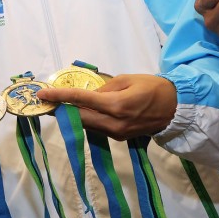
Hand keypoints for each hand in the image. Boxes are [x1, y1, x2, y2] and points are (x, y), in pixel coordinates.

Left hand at [38, 74, 176, 139]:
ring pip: (86, 125)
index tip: (42, 93)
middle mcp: (114, 123)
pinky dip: (86, 120)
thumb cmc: (153, 87)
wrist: (176, 108)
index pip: (80, 99)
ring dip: (72, 115)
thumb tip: (86, 96)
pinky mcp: (119, 138)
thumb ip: (103, 88)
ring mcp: (117, 133)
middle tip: (46, 100)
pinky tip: (80, 112)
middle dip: (61, 108)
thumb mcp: (126, 79)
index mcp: (116, 105)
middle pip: (79, 116)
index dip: (59, 96)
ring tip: (59, 105)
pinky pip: (96, 128)